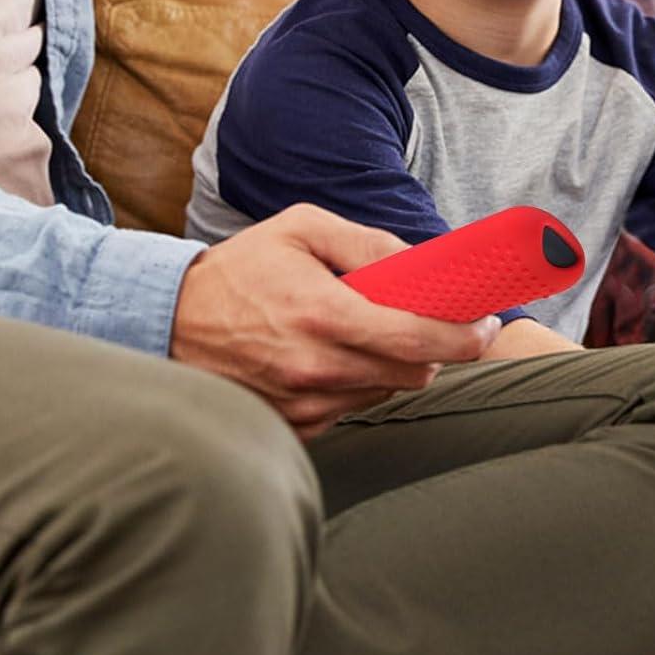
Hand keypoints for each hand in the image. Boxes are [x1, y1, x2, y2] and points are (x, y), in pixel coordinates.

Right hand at [171, 205, 499, 437]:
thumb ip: (367, 244)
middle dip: (434, 348)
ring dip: (394, 364)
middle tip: (432, 320)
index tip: (486, 324)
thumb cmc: (241, 269)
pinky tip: (334, 353)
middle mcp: (315, 367)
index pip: (417, 340)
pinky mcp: (295, 426)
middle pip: (413, 374)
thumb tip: (421, 264)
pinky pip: (354, 408)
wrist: (169, 321)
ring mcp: (304, 404)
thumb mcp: (301, 229)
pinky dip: (360, 382)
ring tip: (366, 329)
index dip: (465, 336)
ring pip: (386, 392)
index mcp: (322, 313)